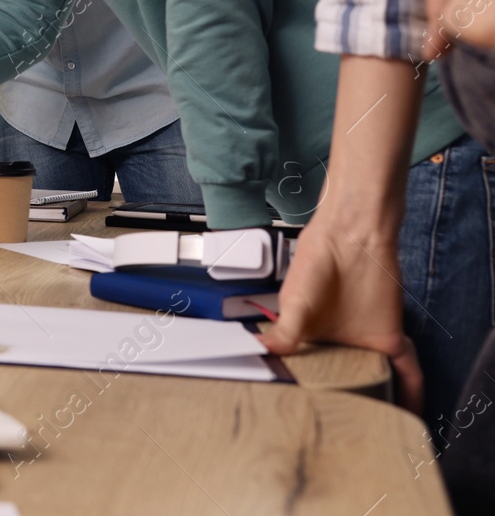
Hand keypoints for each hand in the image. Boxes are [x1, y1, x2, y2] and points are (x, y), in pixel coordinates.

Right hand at [259, 212, 421, 411]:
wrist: (352, 238)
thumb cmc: (316, 261)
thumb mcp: (294, 302)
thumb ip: (284, 332)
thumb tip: (261, 352)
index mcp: (308, 339)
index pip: (308, 374)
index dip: (307, 394)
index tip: (300, 416)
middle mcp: (337, 344)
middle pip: (345, 383)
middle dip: (345, 407)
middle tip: (340, 435)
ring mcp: (365, 343)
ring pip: (376, 381)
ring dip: (378, 402)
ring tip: (376, 431)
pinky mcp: (389, 337)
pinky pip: (407, 370)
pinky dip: (411, 390)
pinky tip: (411, 410)